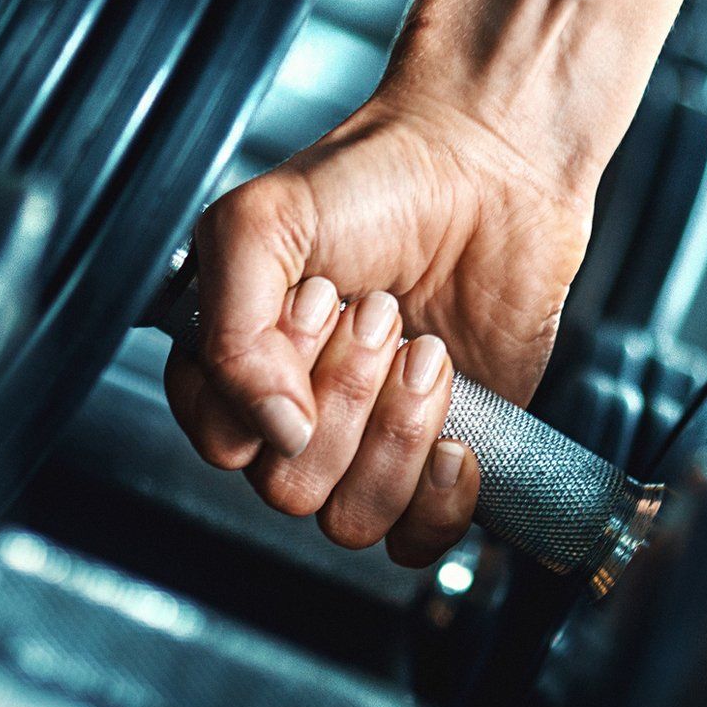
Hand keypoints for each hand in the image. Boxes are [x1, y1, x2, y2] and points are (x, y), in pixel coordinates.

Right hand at [163, 64, 593, 566]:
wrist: (488, 166)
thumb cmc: (375, 180)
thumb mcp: (262, 224)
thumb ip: (230, 329)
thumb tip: (273, 430)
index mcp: (235, 363)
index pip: (218, 439)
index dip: (266, 389)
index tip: (311, 306)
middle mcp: (295, 411)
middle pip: (287, 485)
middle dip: (344, 396)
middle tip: (379, 312)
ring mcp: (367, 441)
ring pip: (351, 517)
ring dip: (396, 434)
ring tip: (424, 350)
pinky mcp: (438, 458)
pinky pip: (417, 540)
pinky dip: (438, 499)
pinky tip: (455, 432)